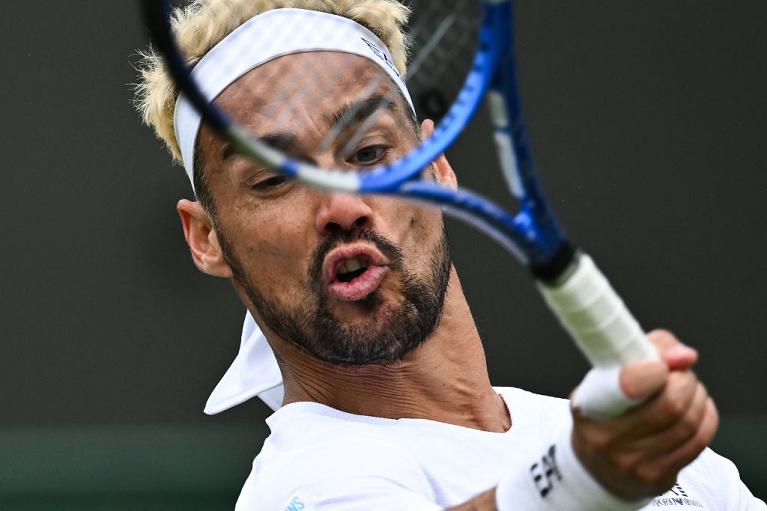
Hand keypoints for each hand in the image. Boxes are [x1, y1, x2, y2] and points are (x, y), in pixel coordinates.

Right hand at [571, 330, 718, 500]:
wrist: (594, 468)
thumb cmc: (602, 413)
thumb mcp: (603, 378)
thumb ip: (644, 351)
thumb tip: (685, 355)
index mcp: (590, 408)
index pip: (629, 386)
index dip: (654, 371)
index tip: (661, 364)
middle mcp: (609, 440)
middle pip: (671, 404)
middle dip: (685, 380)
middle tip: (680, 372)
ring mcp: (634, 464)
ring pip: (688, 423)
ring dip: (698, 396)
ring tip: (689, 387)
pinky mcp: (658, 478)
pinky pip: (697, 443)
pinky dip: (706, 418)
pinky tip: (699, 408)